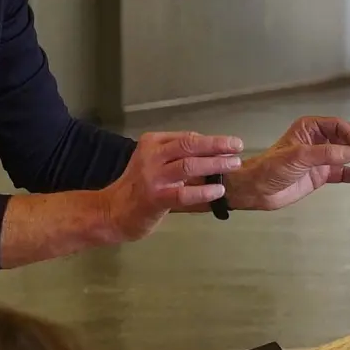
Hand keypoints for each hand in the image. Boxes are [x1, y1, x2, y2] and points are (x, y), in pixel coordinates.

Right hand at [103, 131, 243, 239]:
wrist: (111, 212)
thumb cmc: (138, 187)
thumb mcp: (153, 162)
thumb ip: (176, 156)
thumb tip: (211, 152)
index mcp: (152, 143)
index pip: (187, 137)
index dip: (212, 140)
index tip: (231, 143)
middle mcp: (152, 156)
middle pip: (189, 145)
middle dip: (217, 145)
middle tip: (237, 147)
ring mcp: (153, 177)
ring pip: (189, 165)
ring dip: (214, 165)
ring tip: (233, 165)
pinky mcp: (155, 198)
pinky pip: (184, 193)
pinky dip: (203, 191)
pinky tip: (218, 191)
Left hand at [223, 116, 349, 211]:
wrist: (255, 190)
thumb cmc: (270, 168)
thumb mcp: (298, 157)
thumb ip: (326, 154)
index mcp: (309, 129)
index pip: (339, 127)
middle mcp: (317, 141)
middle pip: (349, 137)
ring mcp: (319, 158)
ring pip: (349, 154)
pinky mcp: (319, 175)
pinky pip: (342, 173)